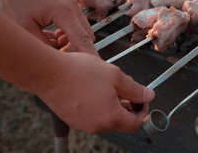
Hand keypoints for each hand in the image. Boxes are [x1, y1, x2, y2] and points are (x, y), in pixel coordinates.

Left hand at [0, 0, 97, 54]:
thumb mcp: (25, 26)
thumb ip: (43, 45)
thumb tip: (56, 59)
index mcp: (64, 12)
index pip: (83, 39)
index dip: (90, 55)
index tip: (95, 67)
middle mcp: (74, 8)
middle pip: (87, 37)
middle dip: (76, 50)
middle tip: (58, 58)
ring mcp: (73, 6)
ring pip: (82, 32)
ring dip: (71, 42)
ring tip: (50, 45)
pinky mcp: (70, 6)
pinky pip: (76, 26)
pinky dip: (68, 35)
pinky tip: (52, 37)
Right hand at [36, 51, 154, 133]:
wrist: (48, 72)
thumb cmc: (80, 72)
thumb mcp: (115, 76)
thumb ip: (135, 89)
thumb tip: (149, 95)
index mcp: (111, 117)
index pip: (135, 124)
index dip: (143, 112)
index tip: (142, 100)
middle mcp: (96, 126)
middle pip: (120, 122)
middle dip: (127, 106)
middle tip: (126, 88)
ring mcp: (82, 124)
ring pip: (105, 118)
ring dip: (112, 105)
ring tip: (108, 85)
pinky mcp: (71, 119)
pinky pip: (91, 116)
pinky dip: (98, 105)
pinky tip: (93, 88)